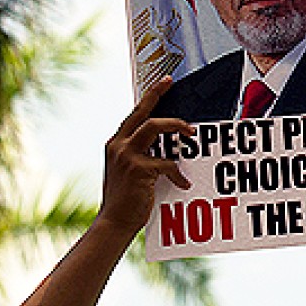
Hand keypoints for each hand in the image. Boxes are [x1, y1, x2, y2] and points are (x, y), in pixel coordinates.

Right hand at [98, 76, 194, 233]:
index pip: (134, 114)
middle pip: (142, 111)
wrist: (114, 222)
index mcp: (116, 144)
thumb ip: (140, 154)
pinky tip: (183, 184)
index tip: (163, 83)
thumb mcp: (127, 171)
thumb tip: (165, 143)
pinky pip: (166, 163)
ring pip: (154, 127)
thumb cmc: (125, 199)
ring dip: (175, 125)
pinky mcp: (138, 169)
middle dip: (157, 94)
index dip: (149, 97)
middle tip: (171, 83)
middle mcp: (119, 145)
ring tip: (191, 131)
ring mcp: (127, 155)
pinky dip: (177, 173)